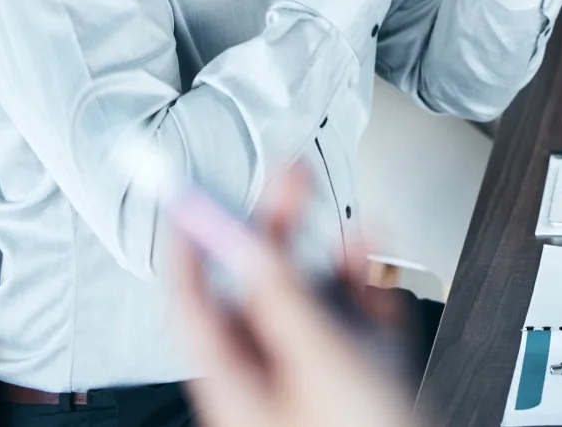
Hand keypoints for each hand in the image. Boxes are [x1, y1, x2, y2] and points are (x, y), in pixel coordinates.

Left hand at [173, 172, 419, 426]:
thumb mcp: (322, 365)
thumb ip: (286, 300)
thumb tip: (247, 246)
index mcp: (235, 381)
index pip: (192, 299)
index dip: (188, 241)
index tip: (189, 193)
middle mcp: (267, 372)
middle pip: (255, 284)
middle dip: (275, 228)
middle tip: (292, 179)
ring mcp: (311, 371)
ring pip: (310, 293)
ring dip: (332, 255)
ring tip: (355, 226)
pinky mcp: (353, 369)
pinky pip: (350, 310)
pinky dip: (363, 279)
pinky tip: (373, 255)